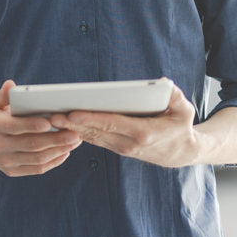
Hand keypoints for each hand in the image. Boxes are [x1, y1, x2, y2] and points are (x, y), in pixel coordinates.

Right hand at [0, 80, 82, 176]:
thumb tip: (11, 85)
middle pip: (30, 145)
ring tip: (74, 142)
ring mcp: (5, 161)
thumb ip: (3, 94)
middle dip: (55, 140)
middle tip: (74, 134)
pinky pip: (36, 169)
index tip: (50, 122)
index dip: (32, 125)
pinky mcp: (12, 171)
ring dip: (58, 151)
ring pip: (36, 159)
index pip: (15, 127)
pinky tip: (64, 152)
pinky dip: (53, 162)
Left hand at [53, 79, 199, 167]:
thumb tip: (163, 83)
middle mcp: (129, 143)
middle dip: (72, 124)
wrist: (182, 153)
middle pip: (96, 132)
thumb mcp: (184, 110)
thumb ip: (175, 96)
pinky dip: (78, 133)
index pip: (112, 124)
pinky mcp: (117, 148)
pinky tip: (63, 125)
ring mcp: (122, 148)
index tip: (73, 114)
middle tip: (52, 115)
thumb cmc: (181, 126)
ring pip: (92, 137)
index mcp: (143, 133)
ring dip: (70, 130)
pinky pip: (95, 140)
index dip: (91, 119)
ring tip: (51, 119)